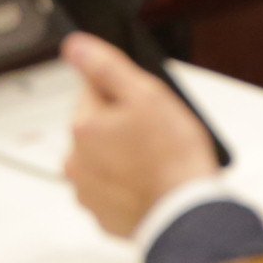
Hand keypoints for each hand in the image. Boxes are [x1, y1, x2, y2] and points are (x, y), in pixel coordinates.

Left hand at [58, 35, 219, 237]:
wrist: (187, 215)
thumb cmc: (173, 157)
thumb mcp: (146, 95)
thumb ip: (106, 67)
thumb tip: (75, 46)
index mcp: (83, 126)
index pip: (94, 89)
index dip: (124, 94)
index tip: (145, 107)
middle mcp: (75, 160)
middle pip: (98, 126)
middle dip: (122, 126)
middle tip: (155, 136)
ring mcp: (87, 192)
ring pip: (104, 158)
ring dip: (123, 157)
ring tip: (155, 163)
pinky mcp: (102, 216)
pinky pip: (112, 190)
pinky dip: (127, 186)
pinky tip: (150, 185)